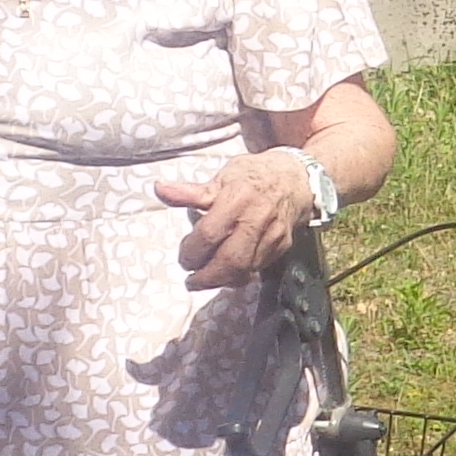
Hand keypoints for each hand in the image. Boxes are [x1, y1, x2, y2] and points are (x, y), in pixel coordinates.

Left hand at [157, 148, 329, 285]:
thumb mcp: (222, 177)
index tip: (184, 257)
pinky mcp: (282, 246)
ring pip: (245, 269)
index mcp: (237, 197)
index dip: (192, 251)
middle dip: (207, 276)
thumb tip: (158, 189)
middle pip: (230, 259)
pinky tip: (227, 272)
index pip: (210, 234)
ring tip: (206, 279)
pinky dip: (239, 275)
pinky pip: (258, 268)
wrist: (296, 178)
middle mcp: (257, 218)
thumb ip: (190, 191)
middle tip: (191, 280)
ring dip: (222, 280)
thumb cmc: (253, 175)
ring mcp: (272, 235)